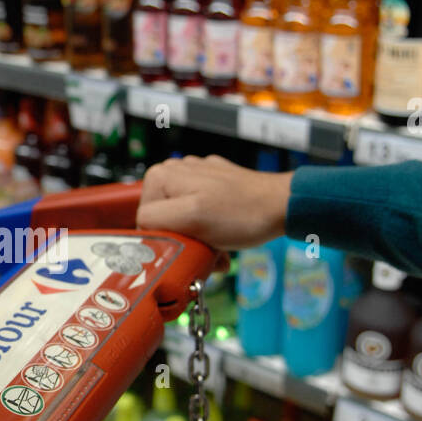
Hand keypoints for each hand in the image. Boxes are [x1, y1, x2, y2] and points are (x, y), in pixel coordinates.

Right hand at [137, 155, 292, 250]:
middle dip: (183, 241)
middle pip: (163, 221)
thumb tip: (141, 230)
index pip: (143, 222)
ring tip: (219, 243)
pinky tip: (226, 234)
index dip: (167, 241)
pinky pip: (199, 214)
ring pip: (181, 221)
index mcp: (160, 177)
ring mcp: (194, 177)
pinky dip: (210, 230)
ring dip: (198, 239)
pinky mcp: (212, 185)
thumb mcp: (190, 220)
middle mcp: (173, 171)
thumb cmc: (242, 214)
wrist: (281, 205)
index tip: (189, 247)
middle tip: (206, 249)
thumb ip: (155, 220)